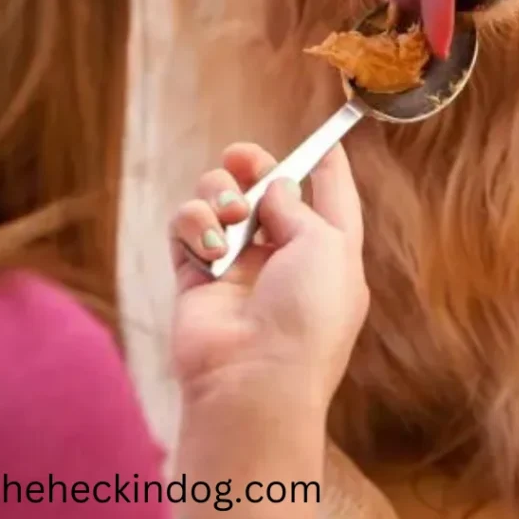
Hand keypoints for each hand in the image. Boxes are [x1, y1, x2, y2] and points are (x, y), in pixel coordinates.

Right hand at [169, 142, 368, 413]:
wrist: (253, 379)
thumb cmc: (306, 316)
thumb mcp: (327, 246)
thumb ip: (298, 205)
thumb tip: (273, 189)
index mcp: (328, 253)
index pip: (332, 199)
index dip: (329, 167)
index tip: (326, 139)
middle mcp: (282, 257)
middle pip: (264, 191)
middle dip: (252, 165)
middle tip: (241, 156)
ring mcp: (236, 265)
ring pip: (219, 199)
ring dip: (220, 194)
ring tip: (229, 216)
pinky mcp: (196, 274)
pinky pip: (187, 225)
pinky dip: (193, 224)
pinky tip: (208, 245)